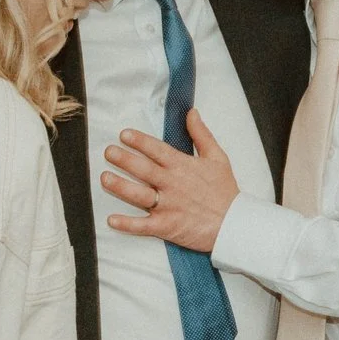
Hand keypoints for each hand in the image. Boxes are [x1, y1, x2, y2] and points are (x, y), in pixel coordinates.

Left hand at [103, 109, 239, 252]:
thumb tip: (191, 113)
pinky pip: (143, 225)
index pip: (156, 149)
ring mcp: (168, 206)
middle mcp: (172, 184)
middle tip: (108, 152)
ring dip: (119, 186)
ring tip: (104, 177)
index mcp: (182, 166)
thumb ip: (202, 134)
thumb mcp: (218, 157)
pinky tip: (112, 220)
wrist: (234, 224)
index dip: (139, 141)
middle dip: (123, 159)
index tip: (124, 135)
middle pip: (143, 169)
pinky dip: (127, 224)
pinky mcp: (167, 226)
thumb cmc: (225, 192)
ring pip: (138, 194)